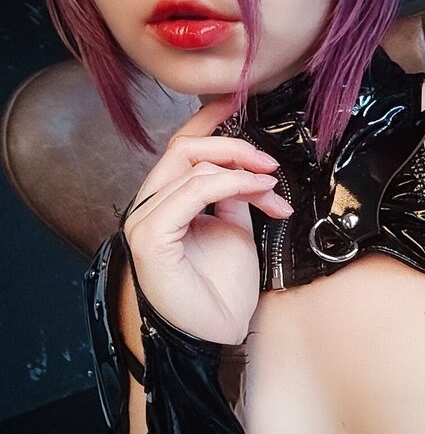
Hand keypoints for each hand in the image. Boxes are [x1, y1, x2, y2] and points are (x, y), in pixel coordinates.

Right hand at [123, 96, 291, 343]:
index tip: (236, 100)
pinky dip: (228, 184)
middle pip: (183, 148)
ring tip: (270, 183)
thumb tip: (249, 170)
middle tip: (269, 161)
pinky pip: (190, 193)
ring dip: (238, 166)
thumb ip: (234, 196)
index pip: (181, 147)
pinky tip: (257, 192)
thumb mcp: (236, 230)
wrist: (219, 334)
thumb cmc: (222, 291)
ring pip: (188, 165)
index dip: (207, 120)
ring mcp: (146, 220)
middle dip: (232, 145)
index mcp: (167, 201)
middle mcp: (150, 206)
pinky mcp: (152, 237)